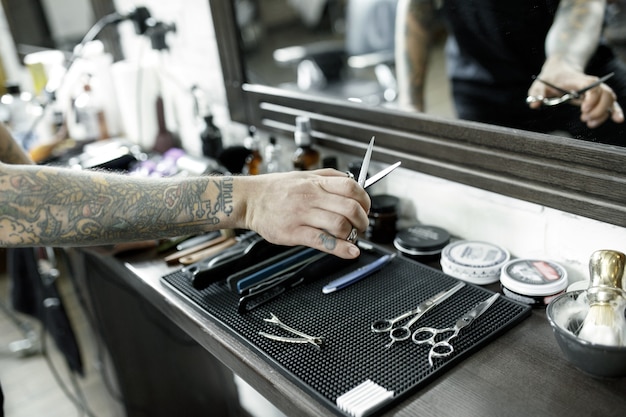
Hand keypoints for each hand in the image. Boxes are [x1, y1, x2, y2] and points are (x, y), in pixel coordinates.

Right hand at [241, 169, 370, 258]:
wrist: (249, 200)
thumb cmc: (276, 189)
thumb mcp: (303, 175)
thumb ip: (328, 177)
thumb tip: (352, 181)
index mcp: (315, 182)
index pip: (351, 187)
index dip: (364, 199)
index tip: (365, 207)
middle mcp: (310, 197)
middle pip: (349, 208)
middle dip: (362, 220)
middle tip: (362, 226)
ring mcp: (302, 216)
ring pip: (339, 225)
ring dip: (352, 234)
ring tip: (351, 237)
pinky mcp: (294, 233)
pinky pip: (322, 241)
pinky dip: (341, 249)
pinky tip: (350, 252)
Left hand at [527, 62, 623, 127]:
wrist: (560, 68)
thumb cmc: (550, 77)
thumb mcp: (539, 84)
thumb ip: (536, 93)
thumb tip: (534, 104)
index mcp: (578, 80)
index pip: (592, 86)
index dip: (592, 98)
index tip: (583, 110)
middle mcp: (591, 84)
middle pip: (605, 93)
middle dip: (598, 109)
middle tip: (584, 119)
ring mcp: (596, 90)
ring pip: (610, 98)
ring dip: (603, 113)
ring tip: (589, 123)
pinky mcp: (597, 96)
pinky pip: (610, 102)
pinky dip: (615, 110)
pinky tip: (618, 120)